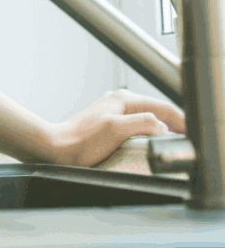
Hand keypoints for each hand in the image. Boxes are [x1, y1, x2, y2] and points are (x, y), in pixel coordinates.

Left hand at [51, 89, 186, 166]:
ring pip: (146, 117)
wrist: (57, 147)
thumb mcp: (117, 129)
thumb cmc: (81, 141)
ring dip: (160, 126)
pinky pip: (136, 125)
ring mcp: (113, 112)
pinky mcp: (109, 124)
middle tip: (185, 136)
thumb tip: (161, 125)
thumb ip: (143, 123)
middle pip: (155, 110)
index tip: (189, 131)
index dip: (179, 119)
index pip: (161, 106)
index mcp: (123, 99)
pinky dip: (147, 131)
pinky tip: (149, 140)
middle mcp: (118, 102)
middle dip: (172, 122)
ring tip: (171, 139)